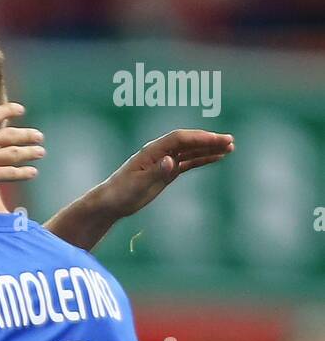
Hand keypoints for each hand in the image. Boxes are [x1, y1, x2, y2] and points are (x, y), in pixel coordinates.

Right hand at [0, 78, 44, 199]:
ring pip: (13, 154)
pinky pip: (9, 173)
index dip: (10, 110)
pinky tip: (33, 172)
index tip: (21, 109)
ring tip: (41, 152)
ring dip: (29, 152)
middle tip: (39, 136)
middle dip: (27, 135)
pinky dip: (22, 173)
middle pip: (10, 135)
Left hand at [96, 129, 234, 220]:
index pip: (179, 139)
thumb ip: (156, 171)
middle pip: (189, 142)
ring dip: (210, 149)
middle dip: (210, 140)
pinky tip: (216, 158)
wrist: (111, 202)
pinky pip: (188, 162)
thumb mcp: (138, 184)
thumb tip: (172, 161)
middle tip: (230, 141)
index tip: (216, 140)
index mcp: (152, 150)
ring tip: (230, 148)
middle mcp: (160, 152)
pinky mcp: (167, 171)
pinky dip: (202, 159)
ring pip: (191, 151)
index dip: (198, 138)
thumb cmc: (121, 193)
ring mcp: (165, 161)